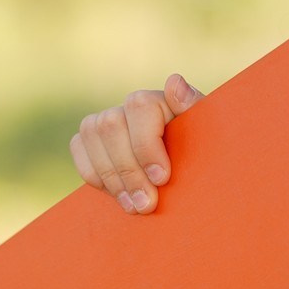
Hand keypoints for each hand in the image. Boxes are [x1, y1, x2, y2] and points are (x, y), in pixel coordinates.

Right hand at [69, 74, 201, 212]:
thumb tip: (174, 82)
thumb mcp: (210, 137)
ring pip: (91, 134)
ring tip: (135, 206)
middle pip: (110, 124)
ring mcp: (110, 121)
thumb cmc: (207, 156)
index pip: (140, 105)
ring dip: (111, 176)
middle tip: (147, 204)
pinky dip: (94, 174)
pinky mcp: (93, 140)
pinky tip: (119, 195)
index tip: (162, 178)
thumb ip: (195, 110)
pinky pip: (79, 147)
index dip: (146, 144)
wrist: (194, 179)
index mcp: (162, 101)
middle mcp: (131, 107)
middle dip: (128, 170)